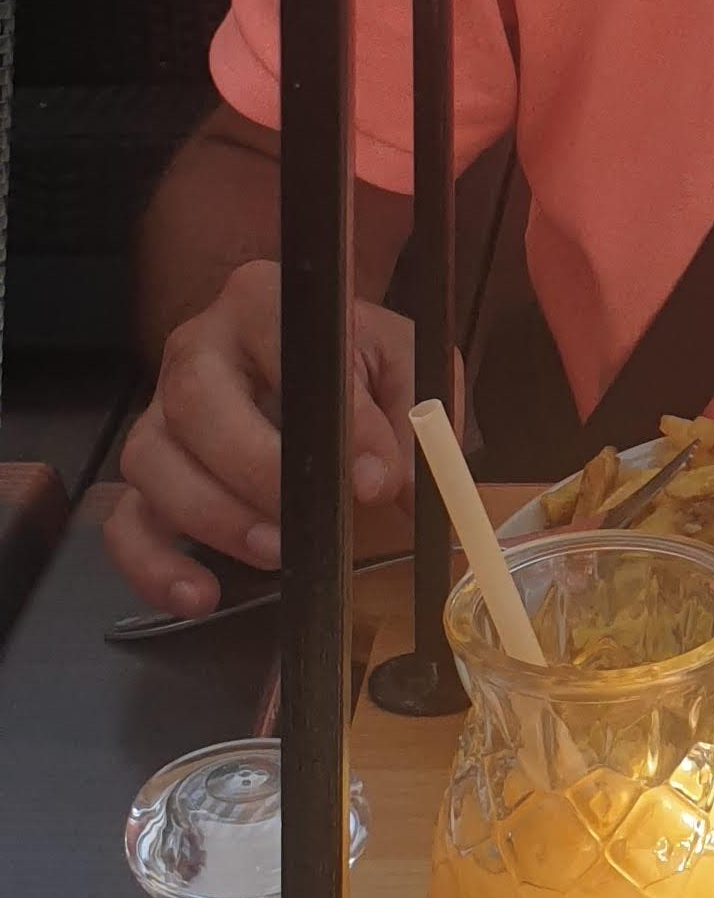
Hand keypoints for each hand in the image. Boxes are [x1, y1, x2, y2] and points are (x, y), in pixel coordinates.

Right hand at [105, 262, 416, 613]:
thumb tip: (385, 480)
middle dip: (255, 470)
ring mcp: (161, 413)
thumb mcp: (399, 361)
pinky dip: (154, 566)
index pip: (278, 343)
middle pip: (195, 402)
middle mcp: (196, 349)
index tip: (372, 476)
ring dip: (212, 518)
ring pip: (151, 462)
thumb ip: (405, 411)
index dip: (326, 413)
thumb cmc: (354, 361)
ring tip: (274, 553)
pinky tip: (201, 595)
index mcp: (261, 302)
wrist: (317, 364)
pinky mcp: (147, 476)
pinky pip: (124, 523)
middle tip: (310, 519)